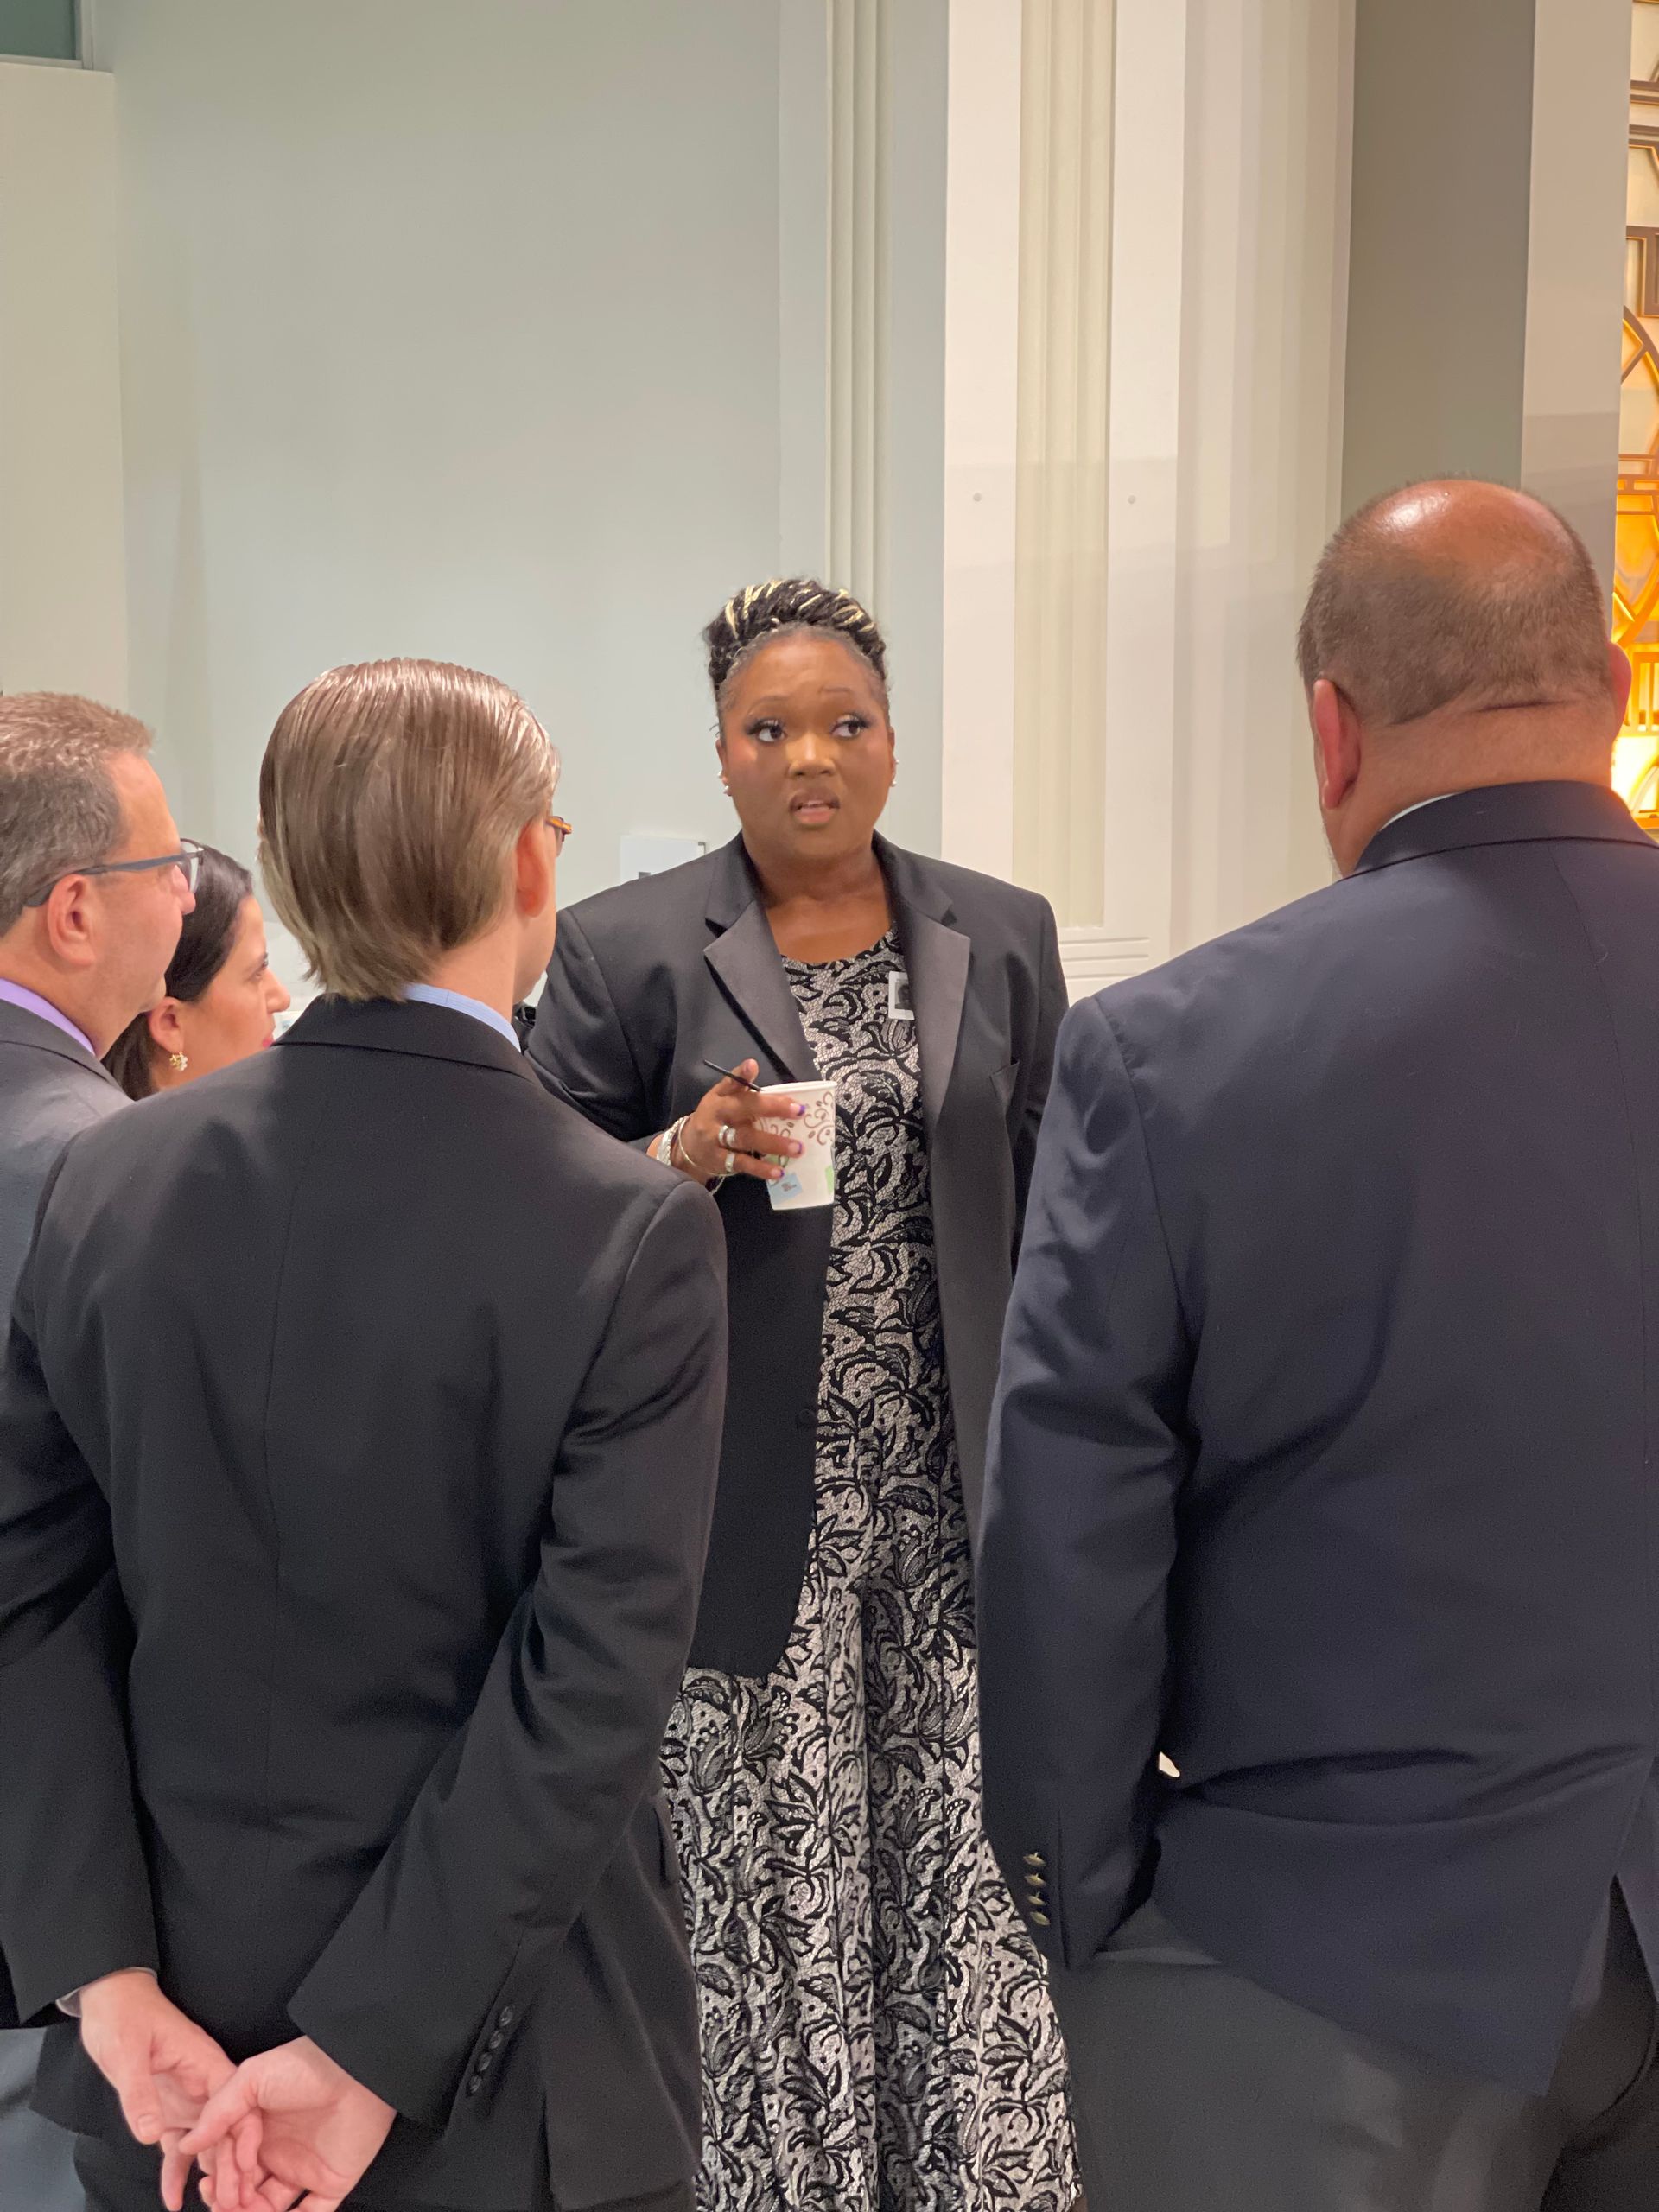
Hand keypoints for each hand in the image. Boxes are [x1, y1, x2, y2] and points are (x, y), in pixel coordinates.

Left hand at [77, 1970, 250, 2211]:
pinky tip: (174, 2196)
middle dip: (230, 2166)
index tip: (242, 2166)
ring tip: (211, 2204)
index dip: (244, 2135)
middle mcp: (201, 2082)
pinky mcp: (168, 2108)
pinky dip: (178, 2171)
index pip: (236, 2102)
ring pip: (206, 2142)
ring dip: (209, 2173)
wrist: (108, 2000)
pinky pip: (178, 2145)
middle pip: (226, 2128)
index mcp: (204, 2061)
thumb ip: (140, 2094)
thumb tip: (151, 2133)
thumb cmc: (123, 2013)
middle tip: (229, 2200)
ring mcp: (186, 2097)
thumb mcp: (127, 2053)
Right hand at [182, 2036, 394, 2211]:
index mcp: (258, 2130)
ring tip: (242, 2209)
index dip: (220, 2176)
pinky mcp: (331, 2183)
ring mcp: (304, 2169)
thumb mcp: (253, 2078)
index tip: (212, 2181)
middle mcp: (278, 2152)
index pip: (230, 2165)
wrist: (357, 2067)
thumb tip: (185, 2143)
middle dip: (229, 2200)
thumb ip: (219, 2112)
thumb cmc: (306, 2065)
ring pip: (269, 2208)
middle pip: (245, 2190)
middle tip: (225, 2199)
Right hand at [673, 1060, 802, 1185]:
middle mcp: (717, 1116)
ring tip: (797, 1147)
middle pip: (744, 1110)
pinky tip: (778, 1171)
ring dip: (773, 1143)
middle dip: (772, 1109)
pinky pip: (742, 1164)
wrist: (687, 1148)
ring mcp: (716, 1140)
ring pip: (746, 1139)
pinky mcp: (719, 1161)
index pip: (734, 1086)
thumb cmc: (713, 1118)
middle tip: (799, 1111)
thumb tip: (753, 1064)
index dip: (744, 1077)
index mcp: (719, 1099)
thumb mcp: (720, 1098)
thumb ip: (738, 1085)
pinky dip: (761, 1168)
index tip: (756, 1069)